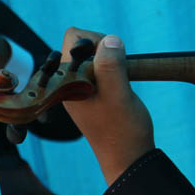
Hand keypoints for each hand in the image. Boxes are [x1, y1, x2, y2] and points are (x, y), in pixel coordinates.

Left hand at [60, 28, 154, 184]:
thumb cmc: (122, 129)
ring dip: (110, 61)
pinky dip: (113, 70)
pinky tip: (121, 88)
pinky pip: (101, 69)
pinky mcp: (92, 93)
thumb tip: (110, 39)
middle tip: (117, 71)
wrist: (128, 157)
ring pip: (94, 56)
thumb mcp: (119, 94)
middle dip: (103, 49)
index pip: (72, 37)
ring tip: (120, 83)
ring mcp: (79, 87)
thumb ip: (110, 65)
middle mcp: (68, 81)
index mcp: (66, 79)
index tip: (111, 58)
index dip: (94, 40)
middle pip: (82, 43)